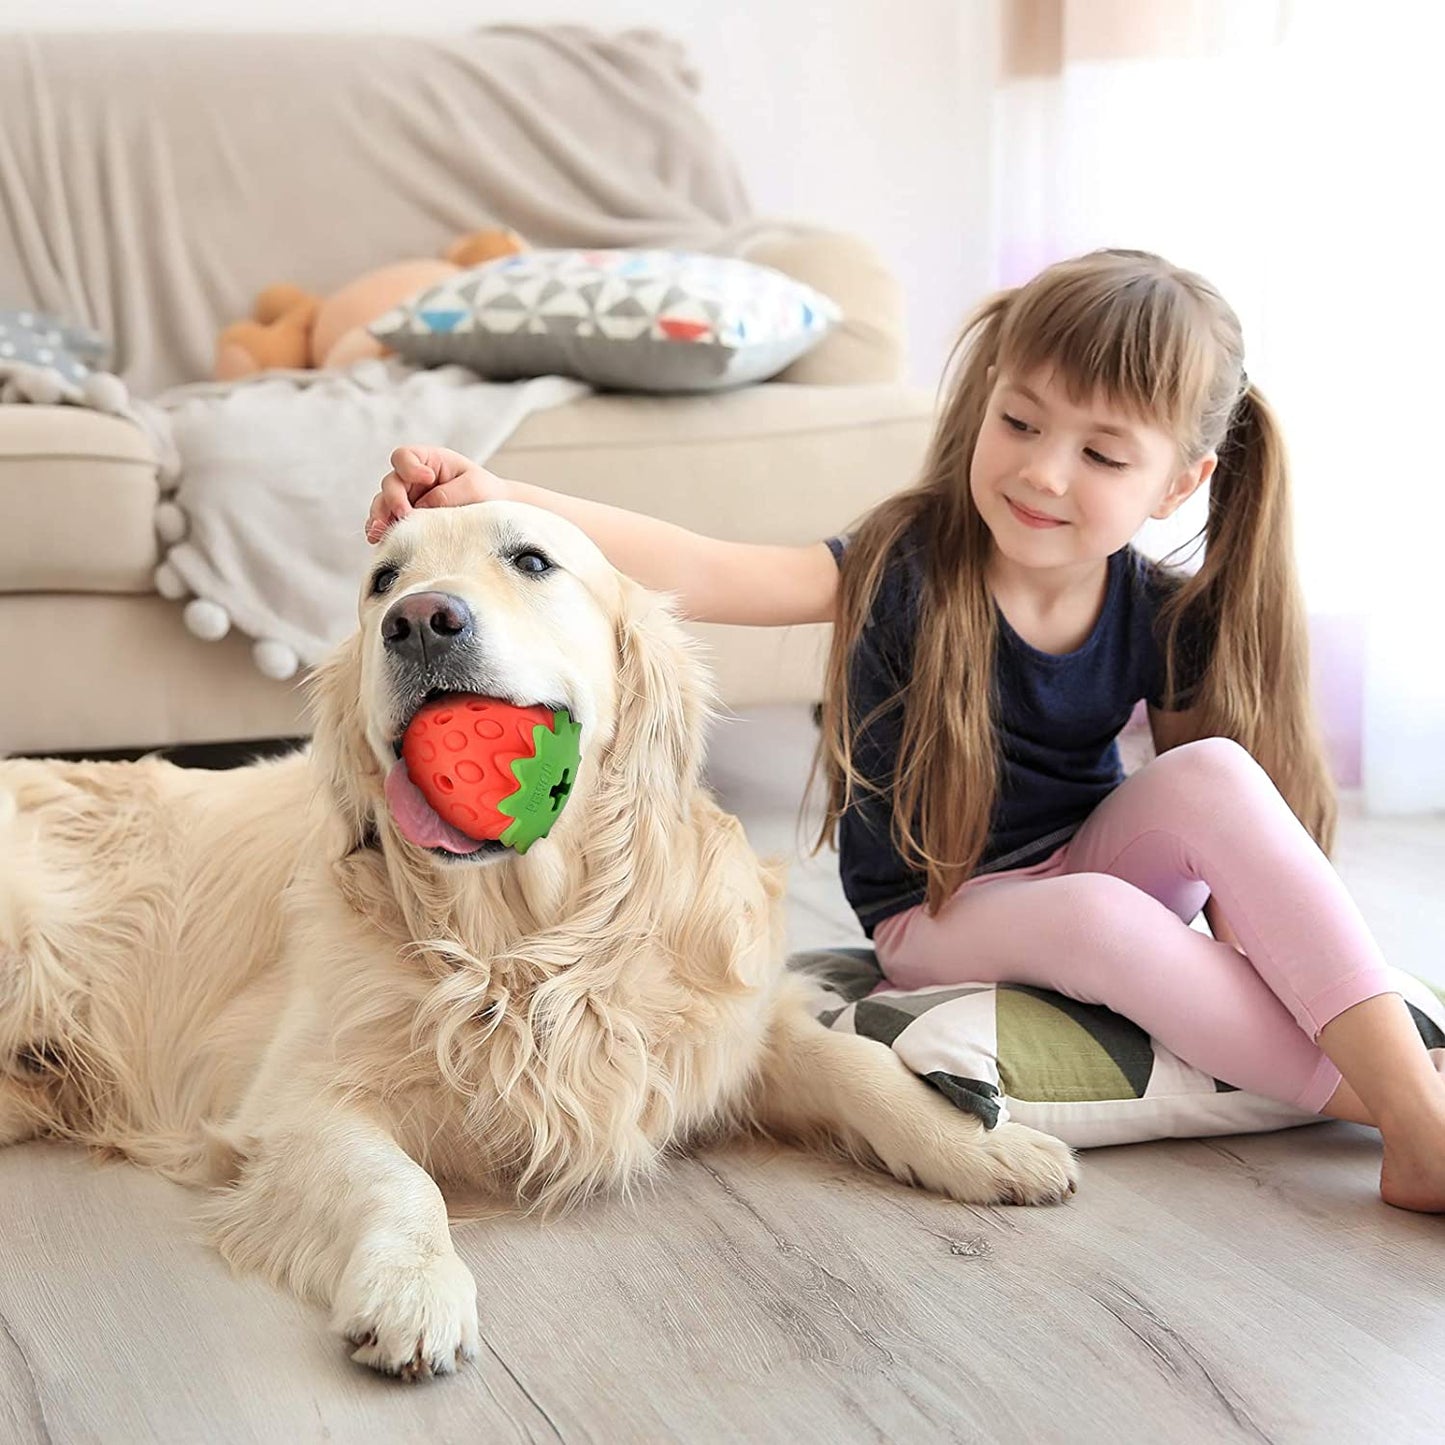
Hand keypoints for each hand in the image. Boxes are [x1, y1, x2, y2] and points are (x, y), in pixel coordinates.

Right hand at [365, 446, 510, 543]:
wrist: (495, 514)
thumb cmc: (485, 493)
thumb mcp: (473, 486)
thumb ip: (447, 494)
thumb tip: (420, 508)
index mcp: (428, 461)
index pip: (404, 456)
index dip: (409, 467)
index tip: (428, 478)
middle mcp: (413, 480)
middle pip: (390, 483)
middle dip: (393, 498)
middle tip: (404, 513)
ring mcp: (407, 500)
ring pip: (383, 504)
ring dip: (380, 516)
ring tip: (383, 530)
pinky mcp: (406, 520)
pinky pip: (386, 522)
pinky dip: (380, 530)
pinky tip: (377, 538)